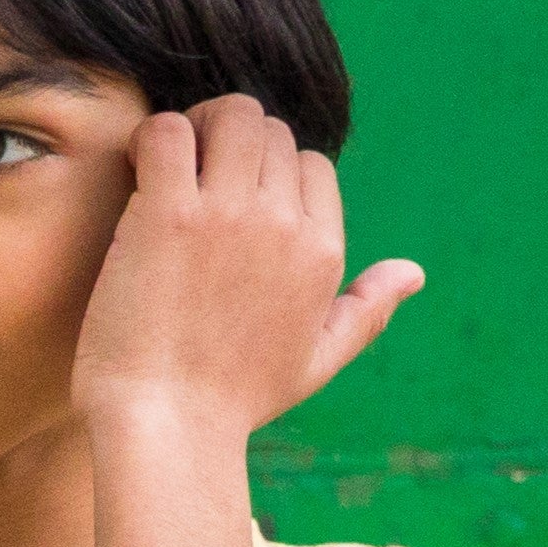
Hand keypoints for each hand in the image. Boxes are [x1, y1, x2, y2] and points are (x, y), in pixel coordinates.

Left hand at [74, 94, 419, 443]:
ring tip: (159, 162)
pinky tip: (134, 166)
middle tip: (185, 173)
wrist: (166, 431)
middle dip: (229, 140)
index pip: (309, 165)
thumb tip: (413, 273)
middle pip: (270, 132)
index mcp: (322, 249)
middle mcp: (285, 222)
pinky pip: (167, 133)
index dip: (265, 173)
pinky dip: (150, 135)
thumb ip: (365, 311)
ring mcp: (228, 214)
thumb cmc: (230, 405)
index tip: (224, 199)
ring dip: (196, 124)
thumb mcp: (316, 360)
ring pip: (230, 115)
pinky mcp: (167, 217)